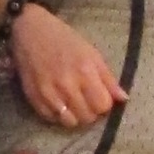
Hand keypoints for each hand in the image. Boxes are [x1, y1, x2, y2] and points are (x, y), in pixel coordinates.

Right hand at [9, 3, 128, 126]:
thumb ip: (108, 78)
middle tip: (86, 101)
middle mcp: (67, 85)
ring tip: (73, 104)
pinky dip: (57, 115)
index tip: (99, 97)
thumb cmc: (64, 39)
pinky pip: (51, 119)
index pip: (103, 105)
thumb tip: (123, 99)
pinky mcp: (33, 98)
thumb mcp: (91, 53)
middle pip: (87, 116)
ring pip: (70, 122)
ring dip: (75, 116)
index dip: (104, 103)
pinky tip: (59, 103)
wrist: (30, 31)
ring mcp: (48, 93)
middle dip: (90, 111)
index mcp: (85, 71)